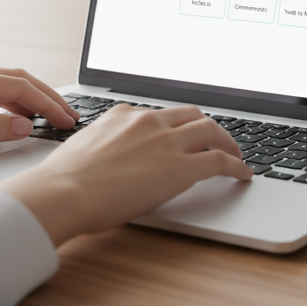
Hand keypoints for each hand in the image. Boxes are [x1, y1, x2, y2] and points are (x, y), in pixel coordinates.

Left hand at [0, 65, 77, 162]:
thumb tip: (23, 126)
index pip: (22, 88)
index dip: (49, 104)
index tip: (67, 121)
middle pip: (20, 79)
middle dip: (48, 96)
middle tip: (69, 116)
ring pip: (8, 81)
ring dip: (32, 97)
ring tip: (50, 116)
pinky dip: (14, 99)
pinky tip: (15, 115)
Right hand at [0, 103, 251, 244]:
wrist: (64, 191)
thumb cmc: (64, 180)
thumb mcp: (84, 148)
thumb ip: (104, 144)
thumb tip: (108, 158)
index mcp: (123, 115)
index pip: (160, 114)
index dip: (177, 125)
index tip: (182, 132)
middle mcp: (149, 122)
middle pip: (192, 115)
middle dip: (208, 127)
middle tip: (216, 140)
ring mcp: (167, 142)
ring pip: (211, 131)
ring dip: (227, 142)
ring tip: (235, 155)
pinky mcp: (181, 167)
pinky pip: (219, 161)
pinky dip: (235, 165)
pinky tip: (241, 174)